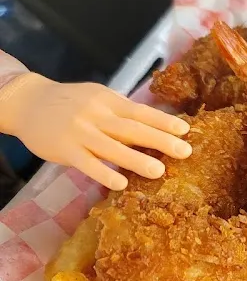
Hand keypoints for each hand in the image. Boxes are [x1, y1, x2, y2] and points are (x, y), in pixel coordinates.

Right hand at [0, 74, 191, 189]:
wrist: (27, 102)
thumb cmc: (69, 102)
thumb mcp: (96, 97)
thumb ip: (121, 110)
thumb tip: (155, 124)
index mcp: (107, 100)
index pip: (140, 112)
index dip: (163, 121)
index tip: (186, 130)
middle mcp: (96, 115)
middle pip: (132, 129)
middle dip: (161, 140)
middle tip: (185, 151)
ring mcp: (80, 132)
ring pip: (112, 147)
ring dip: (137, 160)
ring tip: (159, 171)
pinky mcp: (65, 150)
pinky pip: (88, 164)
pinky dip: (104, 173)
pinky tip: (121, 183)